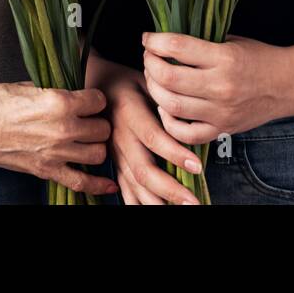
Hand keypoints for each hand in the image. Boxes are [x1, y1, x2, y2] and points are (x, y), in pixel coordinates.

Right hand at [0, 82, 118, 195]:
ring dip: (95, 147)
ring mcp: (56, 152)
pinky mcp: (46, 171)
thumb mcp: (30, 85)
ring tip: (86, 141)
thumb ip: (57, 92)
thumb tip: (74, 91)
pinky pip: (81, 182)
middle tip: (87, 120)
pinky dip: (97, 186)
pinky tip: (109, 185)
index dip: (94, 99)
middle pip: (102, 128)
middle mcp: (62, 128)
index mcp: (59, 102)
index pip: (98, 100)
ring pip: (98, 153)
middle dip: (97, 123)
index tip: (89, 101)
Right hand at [93, 58, 203, 204]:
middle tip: (193, 201)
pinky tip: (156, 210)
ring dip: (157, 202)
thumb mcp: (146, 81)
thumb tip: (192, 118)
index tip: (197, 166)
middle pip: (143, 169)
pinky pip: (124, 189)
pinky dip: (138, 204)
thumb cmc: (128, 83)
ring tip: (180, 209)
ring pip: (133, 184)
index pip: (154, 138)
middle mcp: (120, 137)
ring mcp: (114, 154)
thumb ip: (165, 100)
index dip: (175, 154)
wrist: (96, 86)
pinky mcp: (113, 164)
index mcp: (130, 113)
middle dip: (170, 190)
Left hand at [142, 32, 291, 143]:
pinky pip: (185, 134)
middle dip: (150, 64)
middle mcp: (222, 86)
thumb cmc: (259, 58)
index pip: (177, 47)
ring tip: (153, 79)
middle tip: (149, 58)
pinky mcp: (222, 130)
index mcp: (225, 58)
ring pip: (172, 105)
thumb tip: (163, 40)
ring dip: (154, 90)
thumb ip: (200, 43)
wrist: (288, 85)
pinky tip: (165, 107)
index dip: (155, 41)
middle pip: (169, 78)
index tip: (148, 38)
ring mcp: (221, 112)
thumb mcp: (231, 40)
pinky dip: (168, 122)